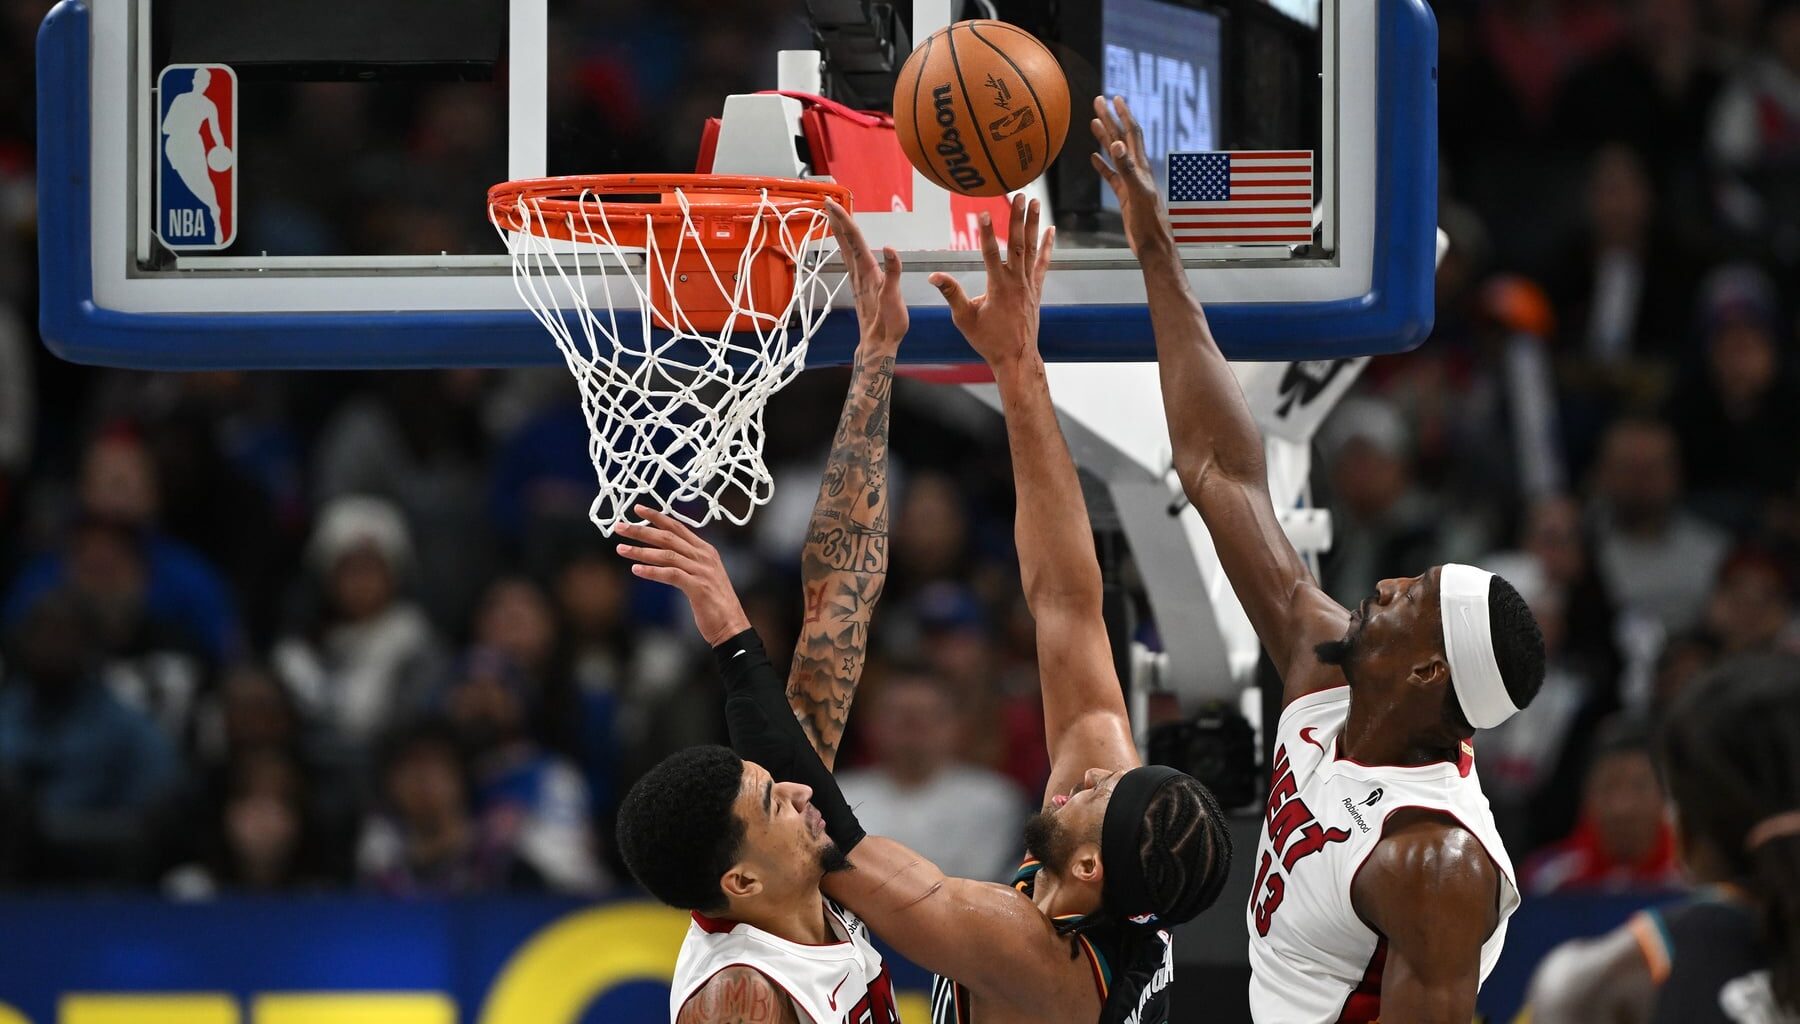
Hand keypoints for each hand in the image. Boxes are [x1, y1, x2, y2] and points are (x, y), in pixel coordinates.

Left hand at [614, 504, 750, 646]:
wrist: (731, 626)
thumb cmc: (713, 603)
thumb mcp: (702, 575)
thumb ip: (687, 561)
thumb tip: (663, 553)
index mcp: (705, 550)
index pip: (677, 527)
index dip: (657, 517)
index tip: (637, 509)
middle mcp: (704, 557)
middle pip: (668, 537)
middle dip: (642, 530)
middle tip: (619, 527)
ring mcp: (702, 571)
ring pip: (667, 554)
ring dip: (641, 551)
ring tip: (621, 549)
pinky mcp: (698, 587)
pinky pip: (671, 575)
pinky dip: (652, 572)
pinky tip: (636, 570)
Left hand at [825, 200, 906, 351]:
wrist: (877, 343)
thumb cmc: (888, 323)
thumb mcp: (894, 298)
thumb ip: (893, 273)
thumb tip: (890, 249)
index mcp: (867, 271)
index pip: (854, 239)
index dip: (844, 219)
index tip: (833, 203)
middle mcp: (858, 272)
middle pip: (846, 240)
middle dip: (837, 219)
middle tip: (827, 201)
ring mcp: (857, 278)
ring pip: (846, 248)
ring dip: (839, 230)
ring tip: (833, 215)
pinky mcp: (860, 284)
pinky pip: (850, 258)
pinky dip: (846, 245)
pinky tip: (846, 243)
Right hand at [927, 194, 1052, 369]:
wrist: (1015, 356)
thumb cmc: (988, 340)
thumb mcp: (964, 318)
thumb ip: (951, 294)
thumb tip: (932, 276)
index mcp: (998, 287)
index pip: (990, 254)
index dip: (986, 233)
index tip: (984, 212)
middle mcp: (1016, 281)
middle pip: (1017, 244)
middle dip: (1017, 218)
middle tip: (1019, 195)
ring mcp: (1029, 284)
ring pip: (1031, 248)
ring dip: (1033, 224)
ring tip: (1034, 201)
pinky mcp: (1036, 289)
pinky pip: (1043, 262)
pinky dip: (1047, 246)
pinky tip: (1051, 229)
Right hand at [1090, 96, 1171, 256]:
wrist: (1154, 245)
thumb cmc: (1148, 222)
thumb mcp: (1137, 193)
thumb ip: (1127, 169)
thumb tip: (1117, 144)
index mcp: (1141, 166)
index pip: (1132, 133)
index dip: (1123, 114)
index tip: (1114, 98)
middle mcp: (1137, 170)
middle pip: (1122, 138)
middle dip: (1111, 118)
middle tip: (1099, 101)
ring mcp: (1130, 182)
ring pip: (1116, 154)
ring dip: (1105, 137)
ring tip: (1094, 122)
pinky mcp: (1125, 195)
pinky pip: (1112, 175)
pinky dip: (1103, 165)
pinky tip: (1094, 158)